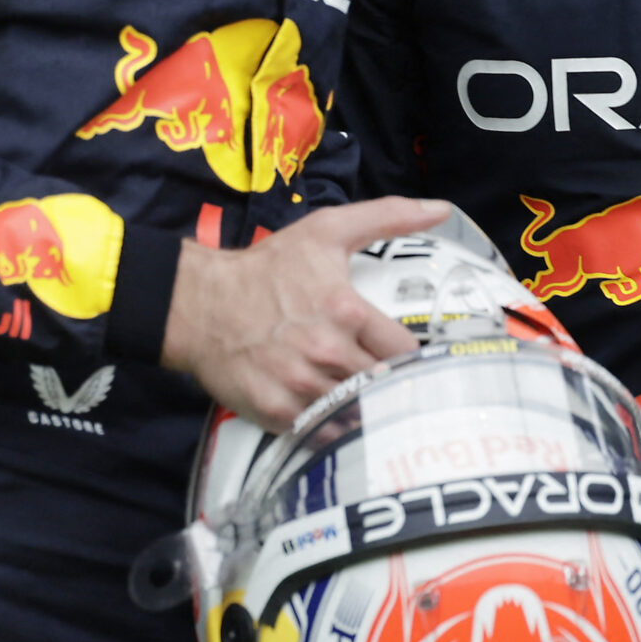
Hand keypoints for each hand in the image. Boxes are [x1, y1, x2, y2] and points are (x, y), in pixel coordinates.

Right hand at [158, 196, 448, 430]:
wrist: (201, 304)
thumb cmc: (267, 269)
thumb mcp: (326, 230)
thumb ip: (387, 216)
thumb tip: (439, 208)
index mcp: (346, 311)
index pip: (405, 351)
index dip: (408, 354)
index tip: (404, 353)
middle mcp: (327, 353)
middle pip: (384, 384)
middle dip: (386, 379)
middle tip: (381, 373)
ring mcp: (302, 388)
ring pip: (357, 411)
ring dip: (361, 404)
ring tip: (356, 391)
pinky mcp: (279, 414)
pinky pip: (324, 433)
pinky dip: (331, 425)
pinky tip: (328, 409)